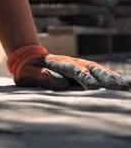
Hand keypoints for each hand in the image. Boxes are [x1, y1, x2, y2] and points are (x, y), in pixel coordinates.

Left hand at [7, 44, 130, 90]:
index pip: (76, 71)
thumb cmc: (27, 70)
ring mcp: (82, 64)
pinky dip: (114, 77)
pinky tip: (125, 84)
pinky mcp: (86, 69)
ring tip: (126, 88)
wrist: (30, 58)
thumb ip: (38, 76)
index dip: (85, 79)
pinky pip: (103, 72)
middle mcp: (75, 62)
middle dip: (106, 80)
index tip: (94, 88)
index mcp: (61, 64)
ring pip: (101, 70)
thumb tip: (52, 77)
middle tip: (119, 89)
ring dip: (114, 78)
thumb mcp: (27, 74)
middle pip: (93, 70)